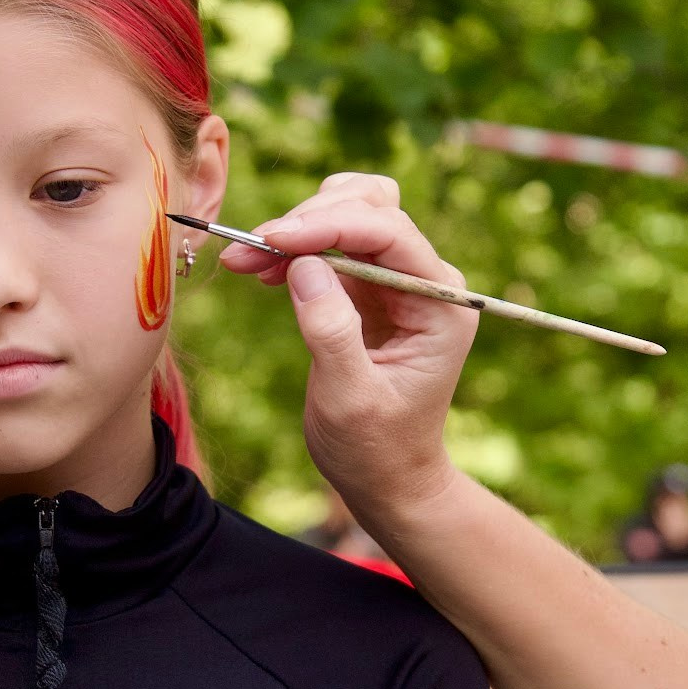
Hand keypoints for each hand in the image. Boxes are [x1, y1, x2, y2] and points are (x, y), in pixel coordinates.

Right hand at [218, 174, 474, 522]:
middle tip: (248, 250)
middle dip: (308, 221)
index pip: (388, 234)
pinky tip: (264, 269)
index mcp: (440, 305)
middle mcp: (427, 282)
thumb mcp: (350, 398)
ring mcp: (399, 282)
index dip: (327, 226)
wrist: (387, 479)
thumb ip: (331, 331)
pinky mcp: (370, 289)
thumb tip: (303, 264)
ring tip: (251, 258)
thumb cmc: (375, 449)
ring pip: (353, 214)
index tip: (269, 239)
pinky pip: (333, 245)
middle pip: (372, 209)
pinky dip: (298, 246)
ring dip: (301, 225)